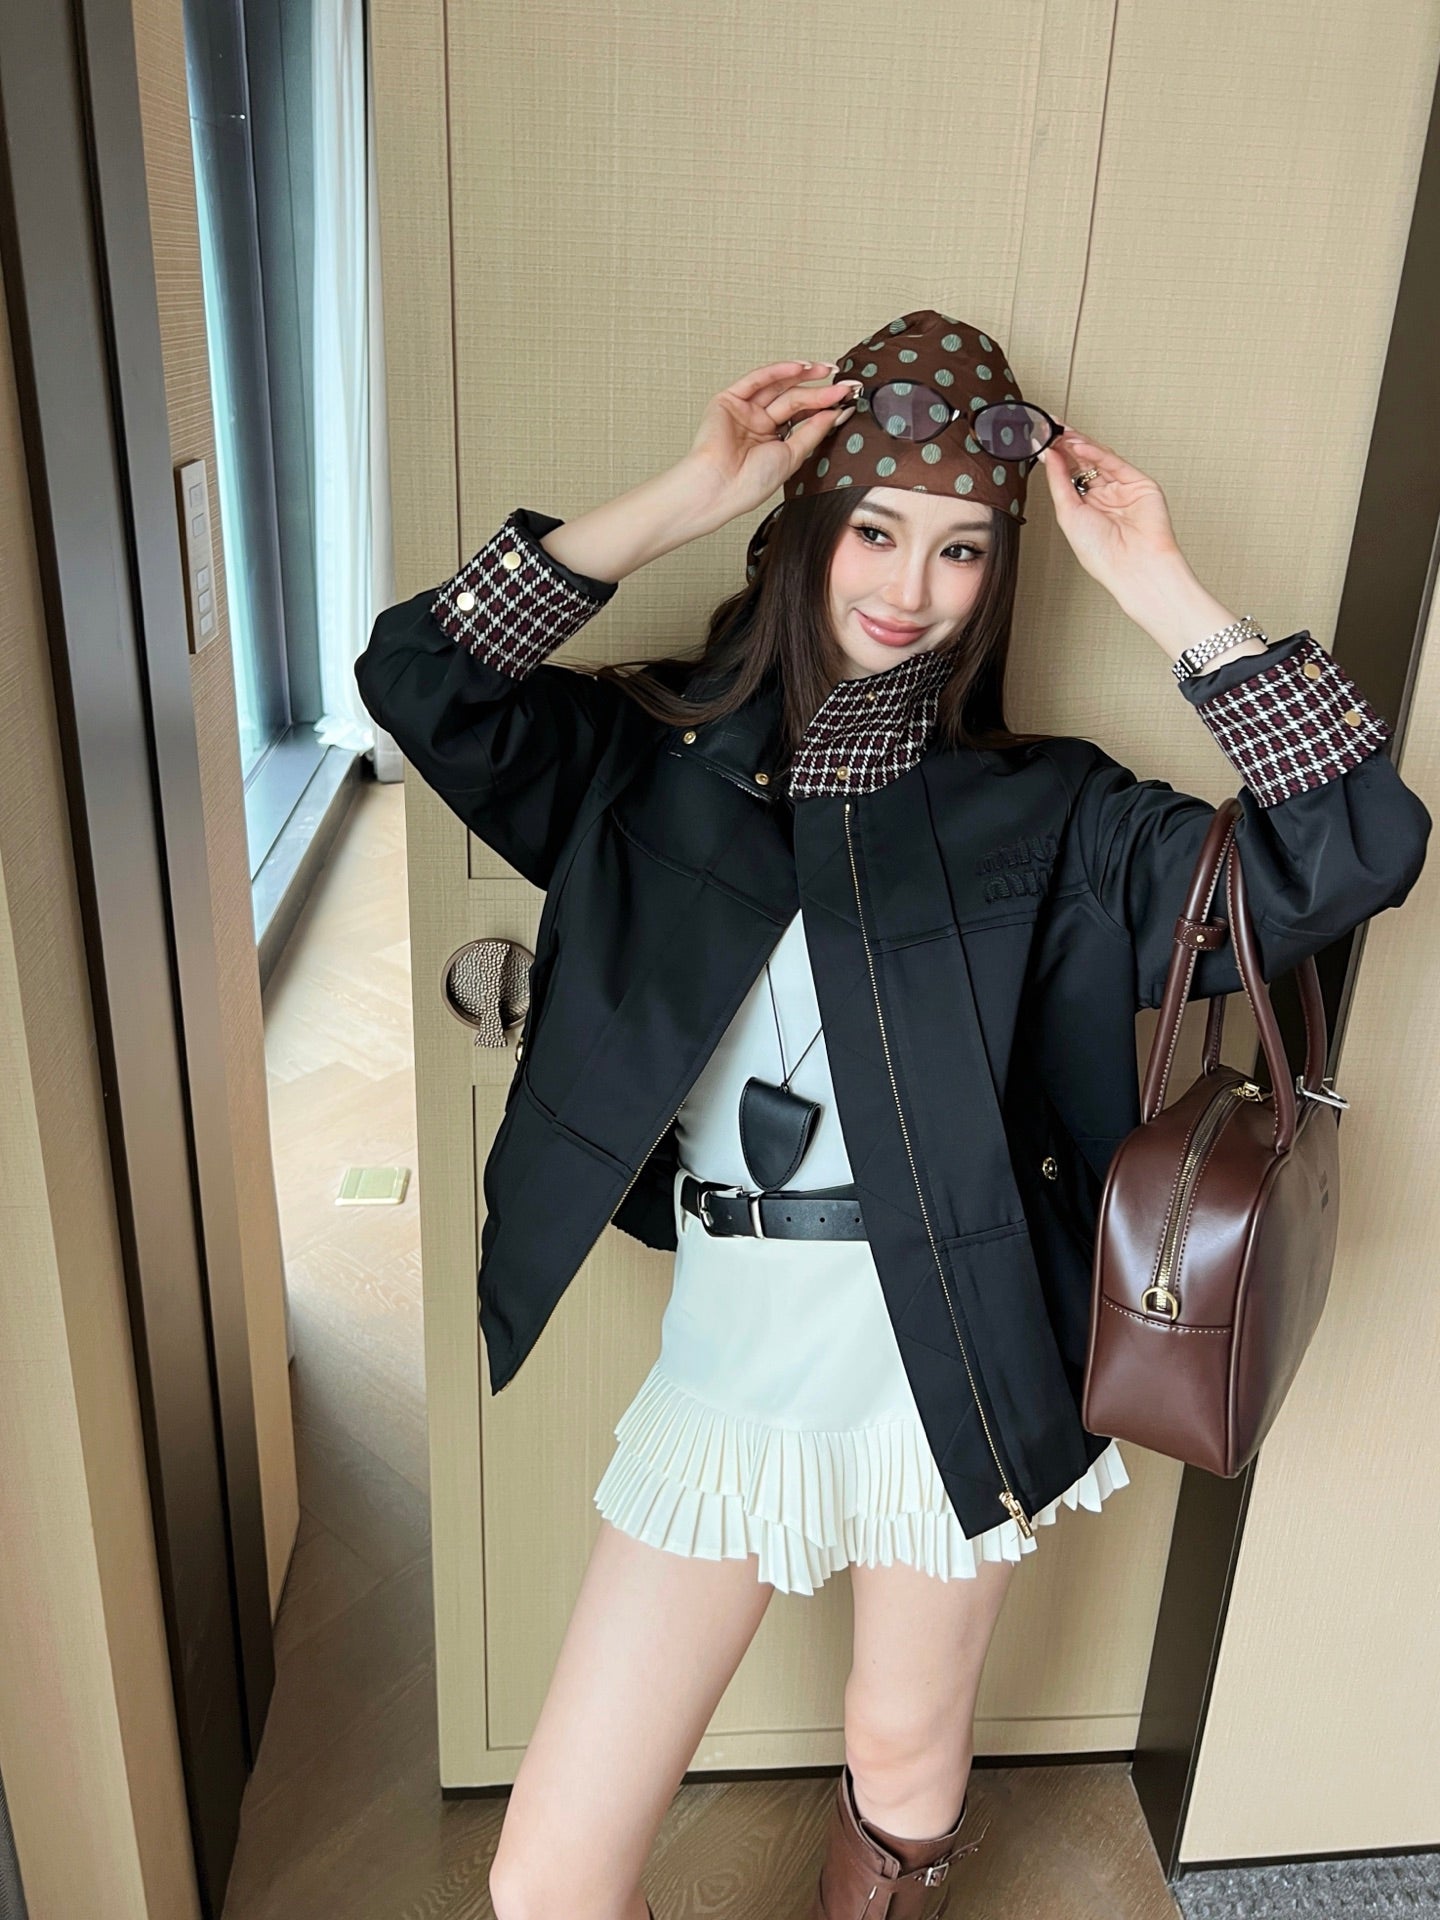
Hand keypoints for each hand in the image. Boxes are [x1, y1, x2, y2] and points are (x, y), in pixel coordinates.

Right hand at [677, 361, 860, 529]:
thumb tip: (835, 412)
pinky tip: (800, 368)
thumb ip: (813, 432)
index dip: (825, 406)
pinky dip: (778, 371)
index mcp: (773, 440)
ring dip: (802, 376)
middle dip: (820, 392)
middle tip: (844, 387)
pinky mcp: (728, 400)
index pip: (803, 416)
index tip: (847, 399)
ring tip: (827, 370)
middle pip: (794, 400)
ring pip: (778, 387)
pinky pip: (757, 380)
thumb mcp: (793, 456)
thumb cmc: (750, 482)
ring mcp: (744, 411)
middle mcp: (759, 423)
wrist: (720, 487)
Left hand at [1036, 426, 1184, 612]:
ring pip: (1099, 459)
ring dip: (1078, 445)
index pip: (1067, 477)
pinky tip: (1078, 446)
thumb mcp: (1068, 514)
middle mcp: (1103, 498)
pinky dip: (1096, 452)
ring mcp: (1121, 489)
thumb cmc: (1102, 553)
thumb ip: (1058, 482)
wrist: (1133, 566)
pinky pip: (1114, 463)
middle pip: (1082, 464)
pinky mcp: (1139, 483)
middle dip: (1065, 446)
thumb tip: (1048, 456)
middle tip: (1048, 430)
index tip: (1039, 443)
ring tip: (1059, 433)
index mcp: (1085, 509)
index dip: (1054, 459)